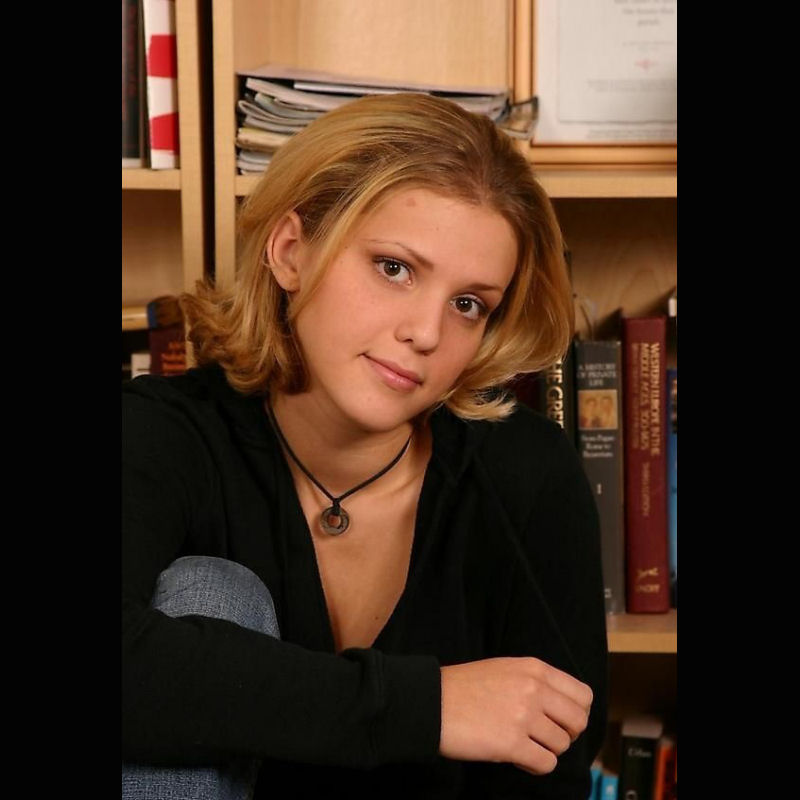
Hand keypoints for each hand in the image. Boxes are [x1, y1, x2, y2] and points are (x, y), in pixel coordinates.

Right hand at [439, 657, 592, 774]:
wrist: (432, 702)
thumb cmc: (464, 687)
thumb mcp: (505, 669)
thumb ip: (535, 681)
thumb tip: (561, 704)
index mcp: (534, 669)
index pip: (582, 695)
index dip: (576, 712)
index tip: (562, 720)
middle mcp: (533, 689)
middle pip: (578, 722)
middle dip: (566, 734)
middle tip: (545, 736)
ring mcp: (524, 716)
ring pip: (562, 745)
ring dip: (546, 750)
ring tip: (525, 745)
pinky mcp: (512, 744)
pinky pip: (545, 764)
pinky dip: (535, 766)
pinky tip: (518, 758)